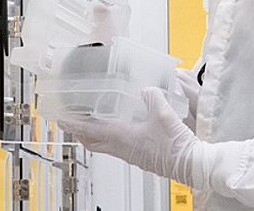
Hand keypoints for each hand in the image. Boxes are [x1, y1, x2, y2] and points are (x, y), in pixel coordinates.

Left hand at [59, 87, 199, 184]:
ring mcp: (130, 154)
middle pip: (91, 142)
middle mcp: (122, 149)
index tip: (61, 119)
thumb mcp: (163, 113)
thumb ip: (152, 96)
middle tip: (71, 120)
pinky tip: (117, 128)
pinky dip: (108, 137)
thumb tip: (146, 89)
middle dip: (79, 131)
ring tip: (89, 122)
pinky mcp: (139, 156)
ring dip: (93, 135)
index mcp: (122, 138)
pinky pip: (116, 147)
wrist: (192, 164)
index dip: (74, 124)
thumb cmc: (177, 146)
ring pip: (103, 146)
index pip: (90, 131)